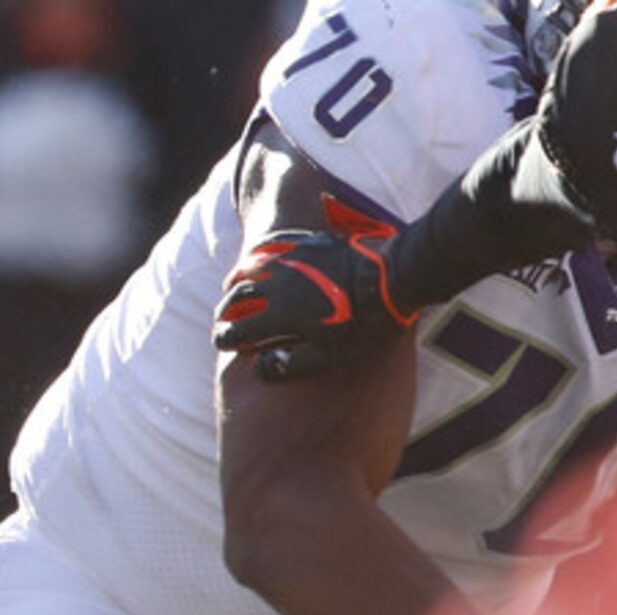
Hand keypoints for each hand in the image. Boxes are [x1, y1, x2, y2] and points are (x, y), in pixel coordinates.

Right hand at [213, 205, 416, 383]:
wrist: (395, 276)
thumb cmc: (364, 323)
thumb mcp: (328, 355)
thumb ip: (289, 365)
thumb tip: (259, 368)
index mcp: (277, 315)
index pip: (235, 330)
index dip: (224, 339)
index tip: (222, 344)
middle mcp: (276, 285)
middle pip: (235, 298)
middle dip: (225, 312)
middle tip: (223, 320)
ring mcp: (291, 261)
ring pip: (250, 270)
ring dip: (237, 283)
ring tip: (232, 291)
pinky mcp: (307, 245)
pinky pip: (273, 249)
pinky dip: (259, 260)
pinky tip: (260, 263)